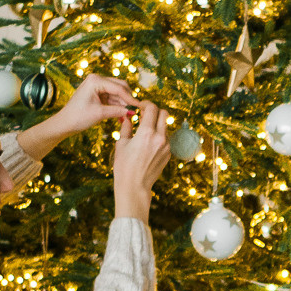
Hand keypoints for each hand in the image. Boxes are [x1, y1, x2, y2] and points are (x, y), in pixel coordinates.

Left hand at [57, 72, 138, 135]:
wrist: (64, 123)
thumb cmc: (78, 117)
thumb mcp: (100, 114)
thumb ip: (118, 111)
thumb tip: (133, 112)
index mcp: (95, 80)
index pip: (118, 88)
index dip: (130, 98)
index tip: (140, 107)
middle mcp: (97, 79)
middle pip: (120, 86)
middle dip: (128, 99)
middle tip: (135, 111)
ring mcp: (97, 85)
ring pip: (117, 93)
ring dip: (123, 104)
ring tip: (129, 116)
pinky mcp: (97, 93)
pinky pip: (112, 97)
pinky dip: (117, 105)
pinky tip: (122, 115)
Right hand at [114, 102, 169, 220]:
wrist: (134, 186)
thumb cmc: (124, 166)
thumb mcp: (121, 144)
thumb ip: (126, 127)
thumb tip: (128, 118)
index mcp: (147, 133)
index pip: (152, 108)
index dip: (146, 104)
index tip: (140, 106)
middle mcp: (160, 138)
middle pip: (164, 113)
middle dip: (155, 111)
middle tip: (145, 115)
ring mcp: (166, 146)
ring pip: (165, 126)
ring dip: (157, 124)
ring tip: (144, 130)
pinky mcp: (168, 154)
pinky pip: (165, 138)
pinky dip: (158, 136)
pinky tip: (148, 143)